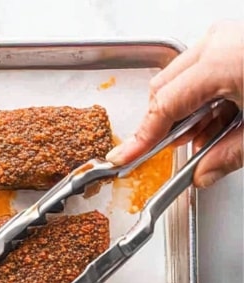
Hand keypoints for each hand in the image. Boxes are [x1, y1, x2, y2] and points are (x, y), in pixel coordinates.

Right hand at [109, 21, 243, 187]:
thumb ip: (228, 157)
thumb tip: (204, 174)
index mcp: (220, 63)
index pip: (163, 108)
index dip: (142, 139)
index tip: (124, 158)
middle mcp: (220, 42)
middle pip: (165, 88)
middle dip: (169, 124)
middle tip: (187, 151)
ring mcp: (231, 34)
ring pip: (184, 77)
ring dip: (192, 110)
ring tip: (220, 131)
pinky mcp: (241, 37)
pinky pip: (208, 65)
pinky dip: (210, 94)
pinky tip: (230, 113)